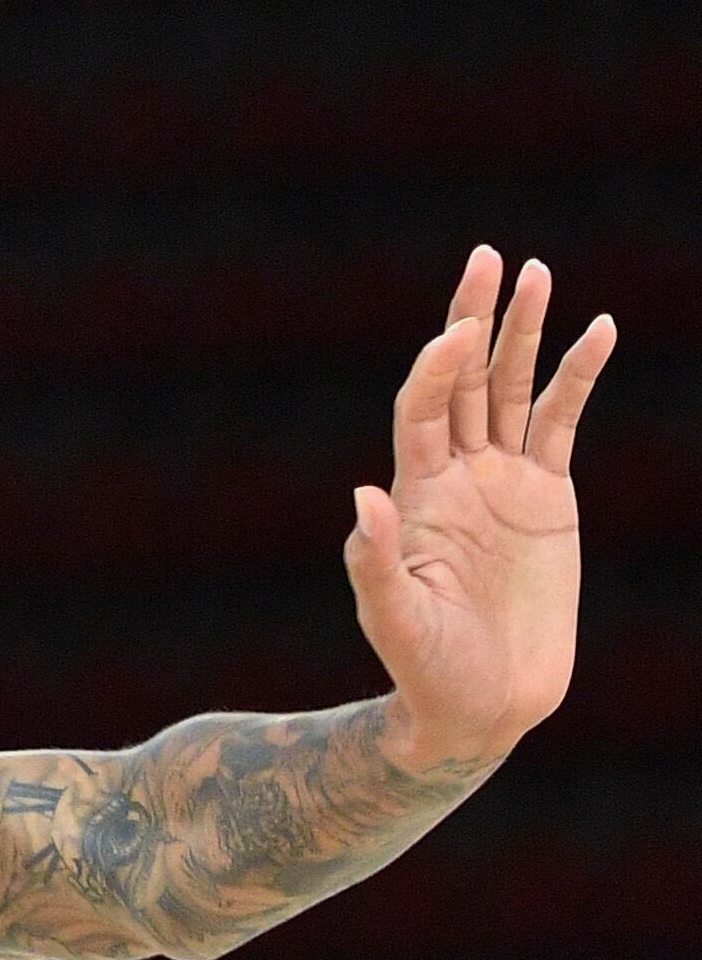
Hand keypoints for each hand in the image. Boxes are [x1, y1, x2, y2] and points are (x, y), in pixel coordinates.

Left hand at [348, 247, 615, 759]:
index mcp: (414, 497)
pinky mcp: (548, 495)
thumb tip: (361, 497)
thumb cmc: (425, 670)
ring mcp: (502, 480)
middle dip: (474, 319)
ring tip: (537, 270)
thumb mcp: (394, 622)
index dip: (435, 367)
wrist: (483, 702)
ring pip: (511, 388)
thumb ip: (374, 564)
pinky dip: (578, 375)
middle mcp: (455, 475)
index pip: (421, 410)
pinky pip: (563, 420)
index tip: (456, 331)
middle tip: (488, 257)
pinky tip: (599, 330)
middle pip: (462, 379)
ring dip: (525, 332)